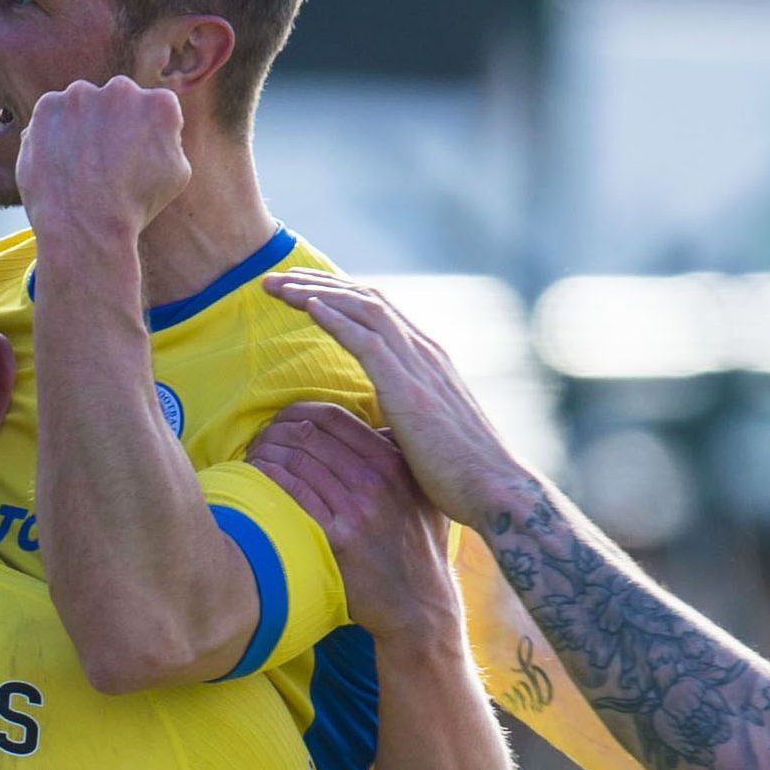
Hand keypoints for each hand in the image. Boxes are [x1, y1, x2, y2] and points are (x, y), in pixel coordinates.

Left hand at [15, 77, 189, 260]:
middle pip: (118, 101)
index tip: (137, 160)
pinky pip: (53, 116)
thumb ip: (169, 137)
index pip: (155, 108)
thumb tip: (154, 124)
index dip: (147, 136)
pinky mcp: (47, 107)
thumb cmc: (135, 206)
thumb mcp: (177, 173)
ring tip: (81, 167)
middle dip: (114, 125)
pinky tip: (61, 162)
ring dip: (83, 126)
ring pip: (83, 106)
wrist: (85, 226)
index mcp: (160, 103)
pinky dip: (54, 134)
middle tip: (107, 163)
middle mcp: (121, 89)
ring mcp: (80, 95)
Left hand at [248, 402, 459, 642]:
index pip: (335, 417)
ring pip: (297, 460)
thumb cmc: (418, 545)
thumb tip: (375, 425)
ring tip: (254, 457)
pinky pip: (294, 493)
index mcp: (395, 461)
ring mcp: (358, 509)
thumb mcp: (426, 492)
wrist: (419, 604)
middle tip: (261, 439)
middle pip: (309, 435)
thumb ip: (403, 456)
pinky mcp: (338, 538)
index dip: (299, 412)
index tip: (283, 421)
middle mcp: (378, 480)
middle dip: (276, 430)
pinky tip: (256, 476)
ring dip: (267, 452)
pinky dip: (269, 477)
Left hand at [264, 272, 528, 529]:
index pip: (377, 310)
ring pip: (362, 308)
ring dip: (316, 293)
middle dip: (317, 284)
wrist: (494, 491)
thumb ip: (402, 415)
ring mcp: (420, 366)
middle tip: (275, 279)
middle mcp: (425, 351)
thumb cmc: (460, 474)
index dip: (336, 295)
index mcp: (428, 359)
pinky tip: (306, 307)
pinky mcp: (409, 388)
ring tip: (278, 286)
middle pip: (365, 298)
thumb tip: (379, 424)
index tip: (299, 291)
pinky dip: (335, 318)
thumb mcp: (424, 433)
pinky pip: (366, 340)